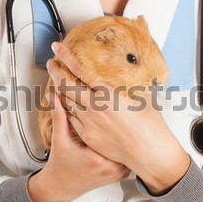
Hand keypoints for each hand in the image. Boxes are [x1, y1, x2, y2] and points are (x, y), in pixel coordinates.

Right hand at [28, 92, 130, 201]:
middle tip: (129, 113)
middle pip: (125, 143)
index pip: (112, 135)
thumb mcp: (59, 140)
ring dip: (131, 138)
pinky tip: (131, 137)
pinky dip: (131, 148)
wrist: (62, 185)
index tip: (116, 109)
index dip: (115, 120)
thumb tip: (54, 97)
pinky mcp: (120, 175)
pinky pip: (131, 159)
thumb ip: (58, 117)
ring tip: (133, 124)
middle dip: (126, 127)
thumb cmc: (61, 164)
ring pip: (132, 151)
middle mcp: (109, 168)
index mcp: (95, 158)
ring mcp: (116, 173)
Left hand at [48, 42, 190, 194]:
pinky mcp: (88, 135)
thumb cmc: (150, 126)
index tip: (58, 48)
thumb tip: (132, 73)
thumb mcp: (143, 96)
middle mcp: (95, 107)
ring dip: (61, 91)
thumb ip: (132, 83)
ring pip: (67, 103)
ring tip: (58, 83)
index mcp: (108, 93)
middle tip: (51, 64)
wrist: (148, 153)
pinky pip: (73, 119)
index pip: (81, 70)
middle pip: (66, 86)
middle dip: (55, 72)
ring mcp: (89, 122)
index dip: (66, 57)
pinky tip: (70, 106)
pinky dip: (69, 110)